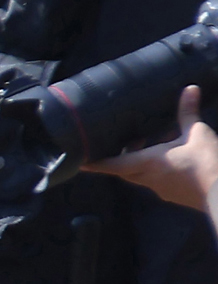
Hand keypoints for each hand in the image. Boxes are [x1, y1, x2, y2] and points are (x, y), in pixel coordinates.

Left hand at [88, 84, 217, 212]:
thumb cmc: (208, 163)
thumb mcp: (197, 133)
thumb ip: (188, 112)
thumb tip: (190, 89)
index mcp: (148, 163)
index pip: (112, 164)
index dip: (94, 163)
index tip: (79, 162)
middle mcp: (148, 178)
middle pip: (123, 170)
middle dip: (118, 158)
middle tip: (121, 143)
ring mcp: (160, 189)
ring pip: (139, 176)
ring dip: (138, 163)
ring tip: (149, 145)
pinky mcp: (172, 195)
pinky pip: (155, 182)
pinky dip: (154, 170)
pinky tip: (169, 160)